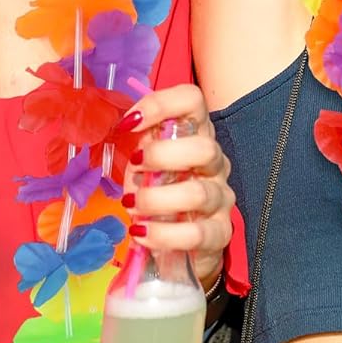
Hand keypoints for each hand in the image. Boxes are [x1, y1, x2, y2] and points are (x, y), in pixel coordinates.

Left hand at [117, 83, 234, 292]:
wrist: (179, 242)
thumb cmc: (159, 193)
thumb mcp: (144, 165)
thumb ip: (137, 146)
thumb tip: (120, 129)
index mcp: (196, 135)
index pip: (192, 101)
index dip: (160, 104)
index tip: (128, 123)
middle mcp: (214, 163)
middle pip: (204, 148)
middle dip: (161, 157)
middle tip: (134, 168)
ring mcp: (221, 198)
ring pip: (198, 193)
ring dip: (156, 200)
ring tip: (132, 207)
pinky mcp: (220, 233)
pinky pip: (197, 234)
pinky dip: (164, 234)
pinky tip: (142, 233)